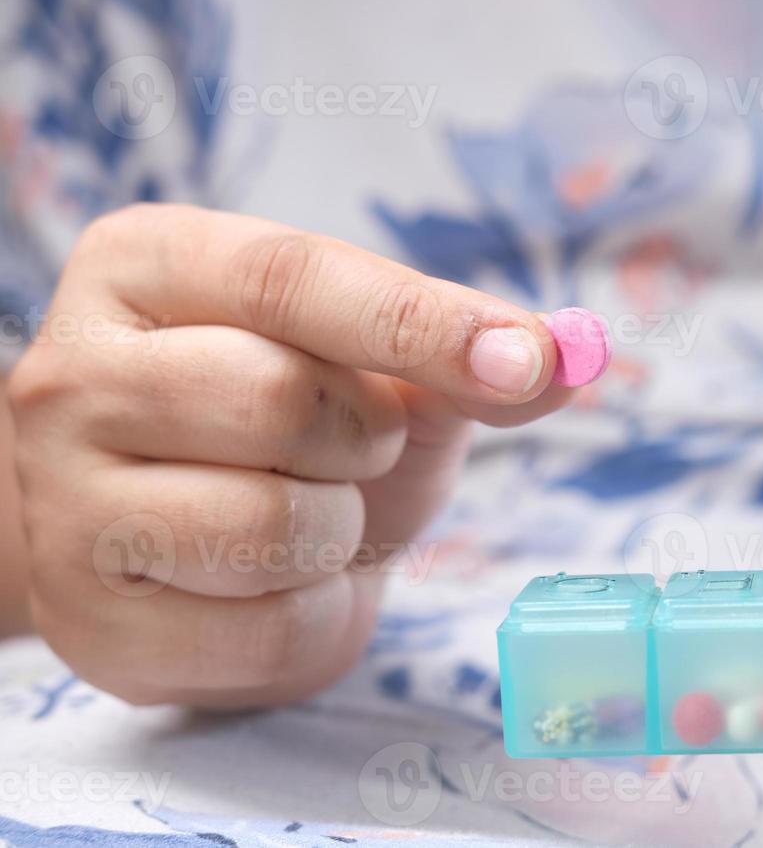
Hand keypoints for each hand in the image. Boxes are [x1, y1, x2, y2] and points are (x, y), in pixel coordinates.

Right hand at [7, 205, 572, 706]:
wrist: (187, 544)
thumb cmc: (288, 430)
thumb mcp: (376, 367)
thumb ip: (463, 353)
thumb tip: (565, 357)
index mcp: (146, 266)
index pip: (291, 277)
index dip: (425, 322)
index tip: (530, 360)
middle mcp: (71, 373)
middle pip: (279, 398)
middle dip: (365, 437)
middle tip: (350, 447)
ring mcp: (65, 506)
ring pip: (273, 523)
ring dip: (339, 529)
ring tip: (305, 513)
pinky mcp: (94, 628)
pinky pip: (268, 629)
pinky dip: (317, 613)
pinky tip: (275, 586)